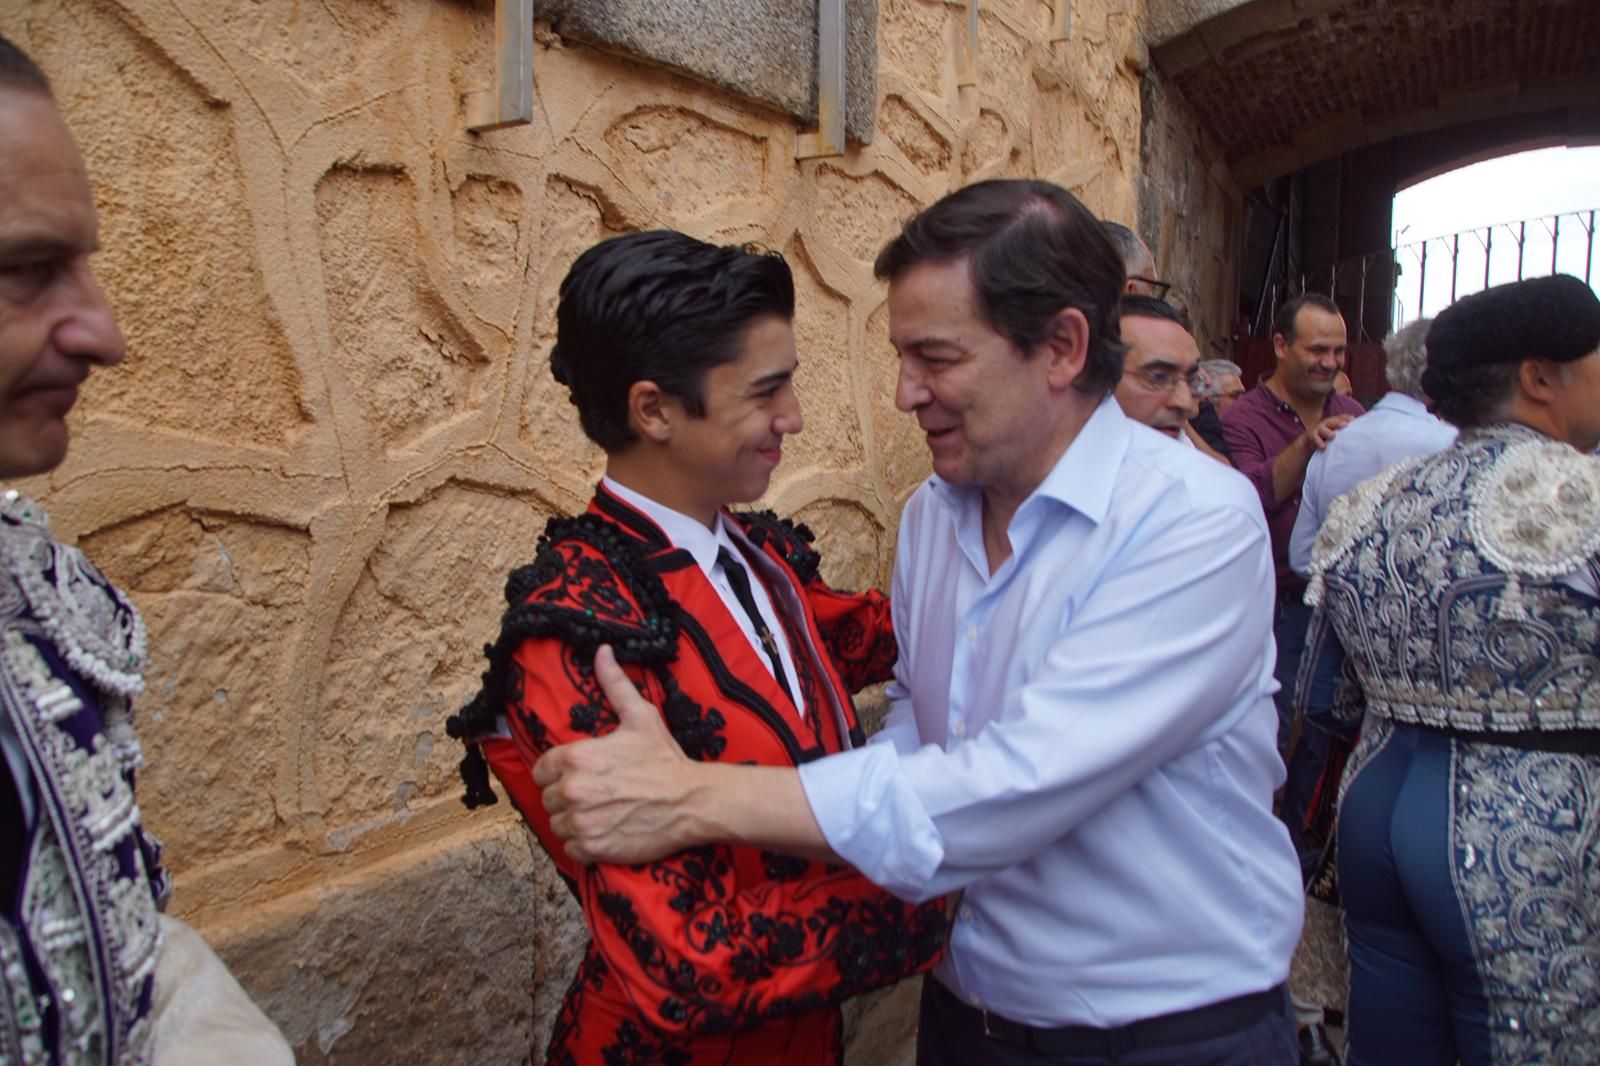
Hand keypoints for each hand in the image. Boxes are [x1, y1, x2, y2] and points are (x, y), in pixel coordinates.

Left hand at [533, 645, 698, 863]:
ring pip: (558, 825)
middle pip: (548, 799)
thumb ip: (614, 684)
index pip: (542, 770)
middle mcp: (572, 790)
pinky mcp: (593, 847)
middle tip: (596, 795)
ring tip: (600, 814)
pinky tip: (604, 832)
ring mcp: (582, 822)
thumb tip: (602, 651)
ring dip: (574, 821)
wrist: (691, 800)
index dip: (558, 772)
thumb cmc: (664, 758)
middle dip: (567, 797)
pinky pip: (571, 849)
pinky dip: (584, 844)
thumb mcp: (640, 716)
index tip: (579, 775)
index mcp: (576, 758)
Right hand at [1306, 414, 1353, 450]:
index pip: (1341, 417)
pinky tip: (1323, 446)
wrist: (1311, 440)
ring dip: (1327, 432)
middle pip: (1332, 422)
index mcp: (1333, 421)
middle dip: (1338, 423)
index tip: (1353, 420)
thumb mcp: (1336, 431)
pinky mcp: (1312, 437)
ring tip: (1333, 436)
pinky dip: (1319, 442)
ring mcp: (1318, 430)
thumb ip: (1345, 431)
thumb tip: (1360, 430)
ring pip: (1323, 429)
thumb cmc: (1328, 436)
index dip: (1346, 418)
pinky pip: (1315, 439)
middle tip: (1345, 425)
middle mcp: (1326, 424)